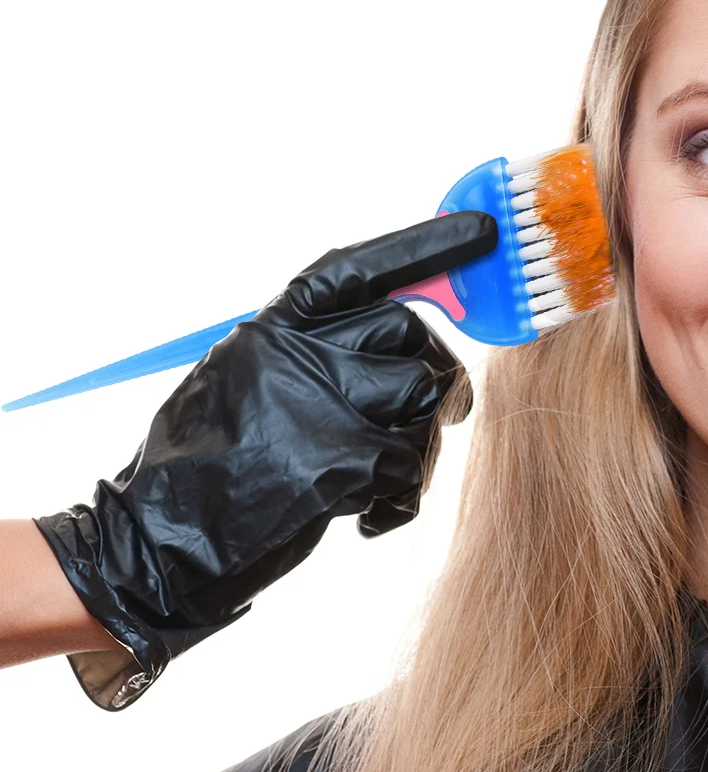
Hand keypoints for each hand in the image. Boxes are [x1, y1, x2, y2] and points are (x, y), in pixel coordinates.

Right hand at [34, 210, 495, 708]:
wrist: (163, 543)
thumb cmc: (206, 466)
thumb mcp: (244, 380)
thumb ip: (311, 353)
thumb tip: (396, 341)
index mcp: (274, 328)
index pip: (358, 267)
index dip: (424, 245)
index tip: (480, 228)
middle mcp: (298, 352)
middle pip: (409, 330)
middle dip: (438, 371)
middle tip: (447, 410)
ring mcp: (321, 401)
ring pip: (423, 393)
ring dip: (423, 442)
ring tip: (390, 479)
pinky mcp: (341, 459)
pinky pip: (410, 463)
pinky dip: (401, 499)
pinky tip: (366, 518)